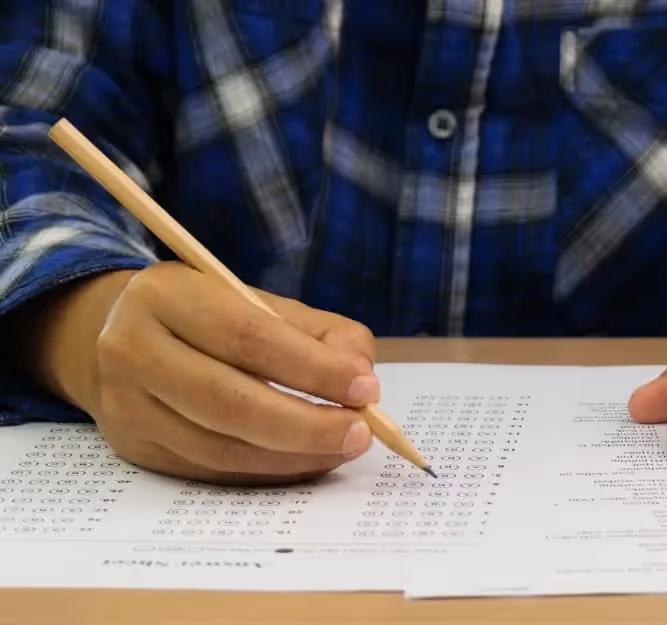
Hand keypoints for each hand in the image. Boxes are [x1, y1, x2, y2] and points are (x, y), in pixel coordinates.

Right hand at [15, 262, 378, 484]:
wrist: (119, 337)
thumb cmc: (209, 318)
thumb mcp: (259, 303)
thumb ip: (320, 332)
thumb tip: (361, 376)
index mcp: (168, 295)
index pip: (249, 338)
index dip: (313, 368)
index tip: (366, 389)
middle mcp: (134, 348)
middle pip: (229, 401)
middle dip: (307, 425)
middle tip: (361, 434)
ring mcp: (126, 404)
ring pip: (219, 447)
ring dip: (293, 457)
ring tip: (341, 450)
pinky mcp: (135, 447)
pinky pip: (211, 470)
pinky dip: (268, 471)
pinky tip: (305, 462)